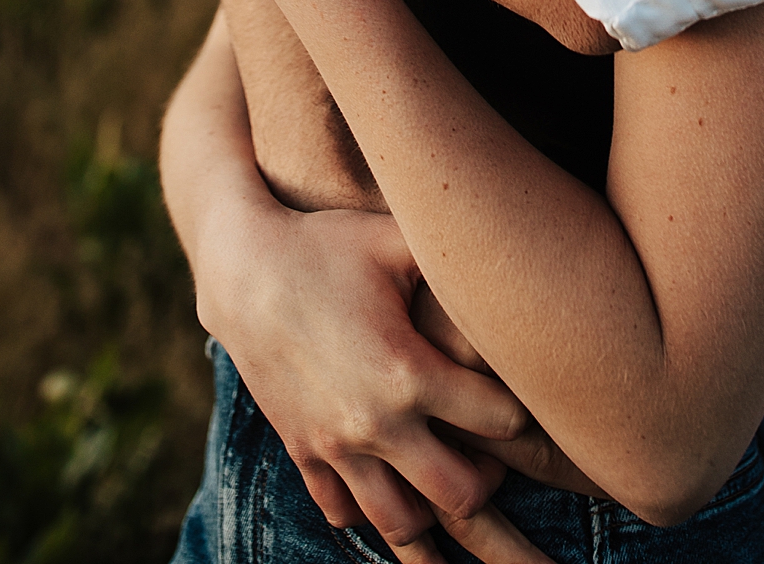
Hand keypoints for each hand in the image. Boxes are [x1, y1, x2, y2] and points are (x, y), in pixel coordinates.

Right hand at [196, 197, 552, 560]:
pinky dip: (372, 506)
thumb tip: (509, 254)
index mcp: (409, 371)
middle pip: (460, 494)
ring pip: (401, 523)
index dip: (520, 408)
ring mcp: (334, 447)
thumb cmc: (328, 245)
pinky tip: (390, 473)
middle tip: (490, 447)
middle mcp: (374, 423)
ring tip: (443, 467)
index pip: (499, 420)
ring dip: (432, 505)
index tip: (519, 393)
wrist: (243, 271)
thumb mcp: (398, 240)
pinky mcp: (303, 453)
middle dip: (488, 476)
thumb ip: (455, 258)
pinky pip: (344, 513)